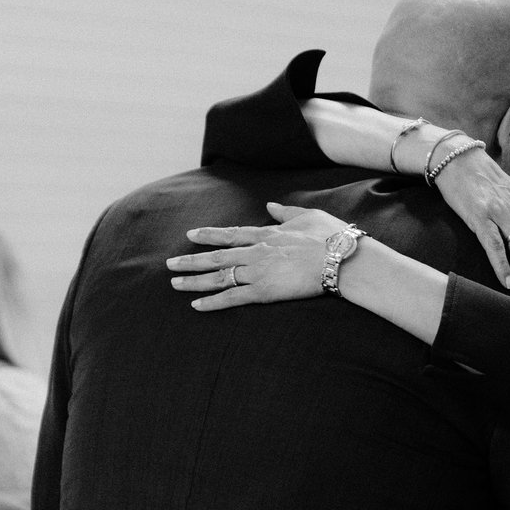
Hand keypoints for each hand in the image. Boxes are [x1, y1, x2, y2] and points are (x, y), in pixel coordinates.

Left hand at [167, 203, 346, 310]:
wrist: (340, 258)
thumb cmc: (332, 237)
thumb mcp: (309, 216)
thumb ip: (286, 212)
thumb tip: (271, 205)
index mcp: (267, 234)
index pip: (231, 234)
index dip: (209, 235)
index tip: (191, 234)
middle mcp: (256, 251)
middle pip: (216, 256)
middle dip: (191, 259)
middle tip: (170, 263)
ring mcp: (258, 272)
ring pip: (218, 276)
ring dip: (194, 280)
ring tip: (174, 282)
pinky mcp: (264, 291)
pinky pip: (232, 298)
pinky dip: (212, 302)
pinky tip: (196, 305)